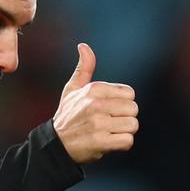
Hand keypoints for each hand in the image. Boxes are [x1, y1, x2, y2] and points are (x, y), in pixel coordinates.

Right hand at [53, 43, 138, 163]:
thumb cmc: (68, 115)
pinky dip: (122, 144)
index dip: (123, 103)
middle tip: (110, 122)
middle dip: (125, 117)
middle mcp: (96, 105)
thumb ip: (84, 68)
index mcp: (94, 89)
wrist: (55, 144)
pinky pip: (127, 141)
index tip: (110, 109)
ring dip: (124, 131)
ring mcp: (98, 124)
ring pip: (133, 125)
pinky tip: (110, 142)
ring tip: (110, 132)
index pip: (130, 93)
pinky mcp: (101, 142)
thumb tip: (83, 46)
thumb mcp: (72, 89)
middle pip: (134, 109)